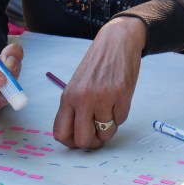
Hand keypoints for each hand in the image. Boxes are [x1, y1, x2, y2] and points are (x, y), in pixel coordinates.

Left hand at [52, 16, 145, 148]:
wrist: (117, 41)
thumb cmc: (97, 64)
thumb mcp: (78, 85)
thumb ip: (74, 108)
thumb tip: (77, 136)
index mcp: (68, 97)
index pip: (61, 133)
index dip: (72, 143)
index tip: (81, 139)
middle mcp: (83, 98)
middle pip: (84, 140)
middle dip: (93, 142)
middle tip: (98, 135)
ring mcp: (103, 97)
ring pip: (106, 132)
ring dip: (109, 127)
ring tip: (110, 112)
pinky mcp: (122, 95)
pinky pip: (121, 120)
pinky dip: (121, 115)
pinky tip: (119, 100)